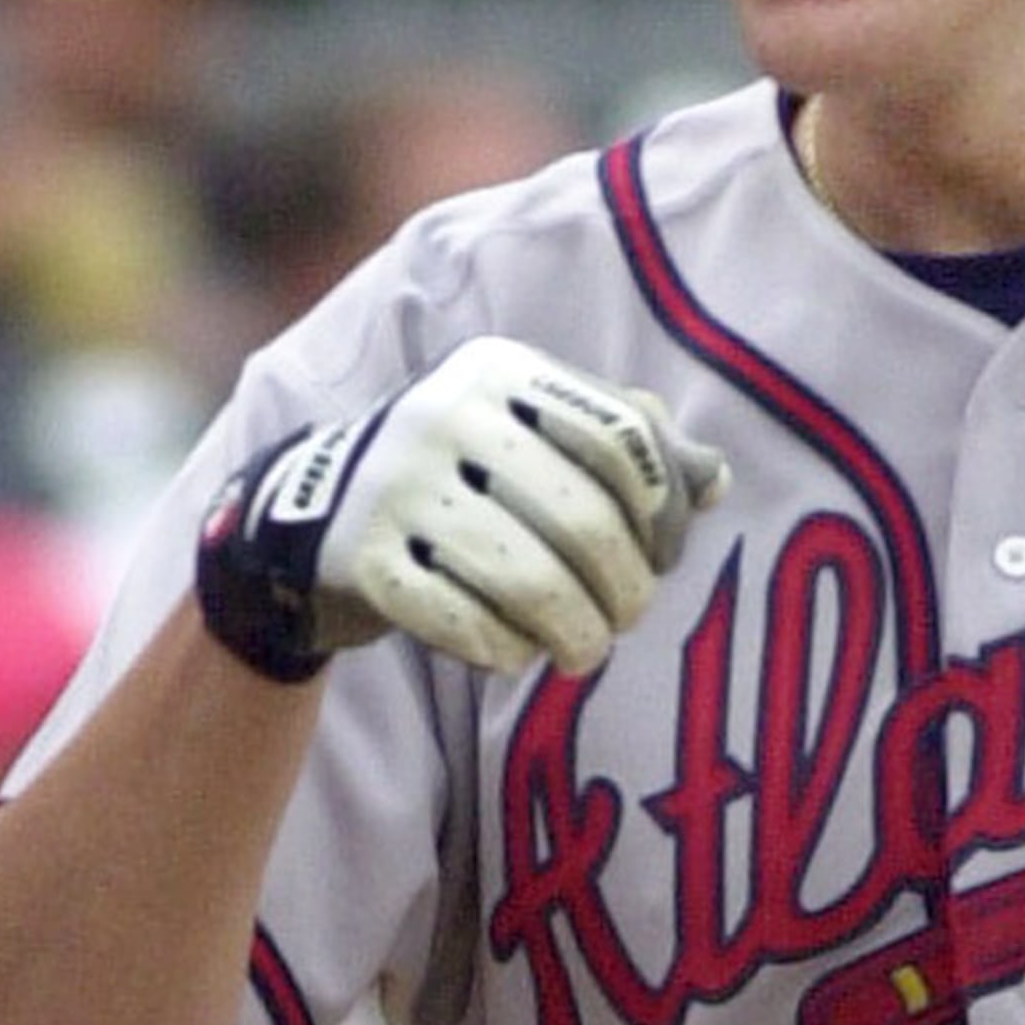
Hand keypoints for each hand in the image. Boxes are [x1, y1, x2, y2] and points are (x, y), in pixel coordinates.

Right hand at [196, 337, 731, 679]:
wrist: (310, 518)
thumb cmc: (460, 477)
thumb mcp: (533, 436)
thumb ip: (626, 446)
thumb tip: (715, 480)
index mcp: (501, 371)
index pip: (621, 439)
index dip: (662, 511)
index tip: (662, 556)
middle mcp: (446, 412)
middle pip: (586, 520)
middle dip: (625, 591)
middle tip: (624, 619)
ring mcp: (398, 485)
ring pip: (530, 581)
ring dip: (576, 634)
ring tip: (583, 651)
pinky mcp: (363, 558)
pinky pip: (464, 624)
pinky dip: (505, 652)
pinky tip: (515, 654)